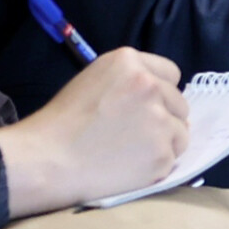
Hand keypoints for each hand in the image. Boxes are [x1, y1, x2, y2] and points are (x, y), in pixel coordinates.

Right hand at [0, 47, 187, 213]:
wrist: (47, 161)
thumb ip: (129, 81)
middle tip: (134, 134)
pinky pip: (171, 159)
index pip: (171, 73)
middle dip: (164, 118)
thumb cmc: (62, 123)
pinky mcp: (162, 152)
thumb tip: (159, 96)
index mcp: (130, 62)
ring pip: (180, 132)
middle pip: (179, 103)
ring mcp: (159, 120)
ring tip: (130, 152)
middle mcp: (150, 85)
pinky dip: (155, 165)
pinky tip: (128, 167)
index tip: (144, 107)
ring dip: (163, 142)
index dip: (160, 92)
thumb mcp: (93, 81)